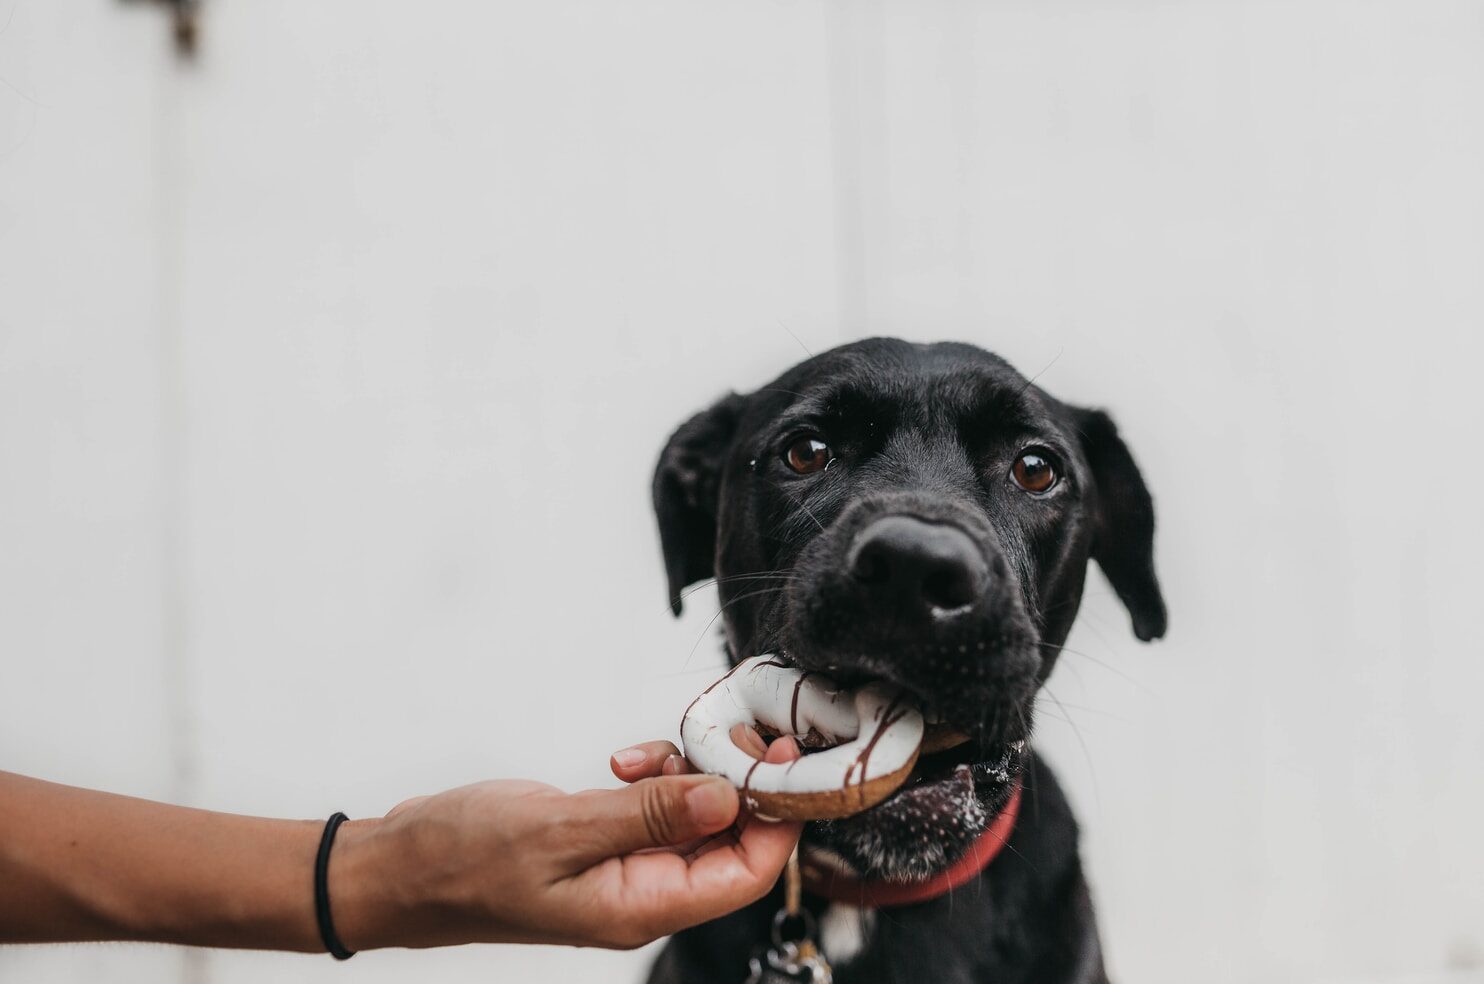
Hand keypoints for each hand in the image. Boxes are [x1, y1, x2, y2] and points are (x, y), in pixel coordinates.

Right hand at [333, 731, 800, 949]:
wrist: (398, 867)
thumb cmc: (461, 859)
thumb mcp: (560, 830)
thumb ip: (649, 814)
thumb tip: (729, 796)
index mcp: (640, 908)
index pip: (747, 872)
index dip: (778, 817)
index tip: (782, 758)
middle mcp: (642, 894)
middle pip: (731, 842)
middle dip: (738, 783)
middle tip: (726, 731)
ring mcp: (624, 868)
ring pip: (695, 816)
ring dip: (690, 773)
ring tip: (654, 749)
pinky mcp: (605, 841)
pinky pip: (657, 807)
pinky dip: (654, 775)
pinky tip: (622, 760)